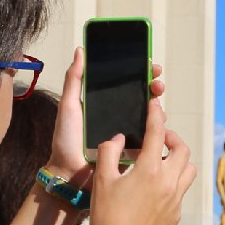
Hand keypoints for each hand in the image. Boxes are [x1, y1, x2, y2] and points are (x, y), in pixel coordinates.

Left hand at [46, 48, 164, 185]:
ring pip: (149, 115)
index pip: (125, 84)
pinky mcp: (133, 149)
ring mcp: (127, 133)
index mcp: (103, 104)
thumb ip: (75, 79)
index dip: (138, 72)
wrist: (70, 173)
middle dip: (152, 85)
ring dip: (157, 105)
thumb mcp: (69, 106)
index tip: (147, 62)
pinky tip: (158, 121)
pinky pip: (150, 137)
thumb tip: (80, 51)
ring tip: (156, 100)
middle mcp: (118, 116)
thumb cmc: (66, 141)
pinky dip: (157, 128)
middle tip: (156, 81)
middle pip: (141, 96)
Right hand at [89, 97, 195, 224]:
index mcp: (150, 170)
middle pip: (183, 149)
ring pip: (189, 169)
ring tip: (161, 161)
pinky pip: (182, 190)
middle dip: (172, 138)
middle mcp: (169, 182)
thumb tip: (119, 138)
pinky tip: (155, 186)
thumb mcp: (102, 179)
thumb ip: (110, 152)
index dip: (156, 114)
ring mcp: (176, 199)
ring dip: (178, 159)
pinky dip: (173, 180)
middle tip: (158, 138)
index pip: (158, 132)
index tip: (154, 105)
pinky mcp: (176, 213)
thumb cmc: (106, 216)